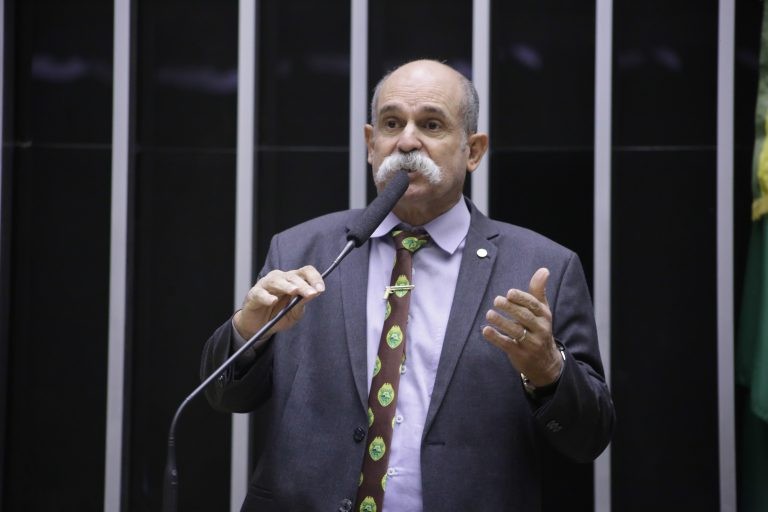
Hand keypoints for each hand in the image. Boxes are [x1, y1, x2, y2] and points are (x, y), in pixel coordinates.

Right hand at [233, 266, 324, 339]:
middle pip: (292, 276)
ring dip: (286, 286)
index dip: (314, 278)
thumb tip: (314, 293)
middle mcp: (279, 278)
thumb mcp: (294, 312)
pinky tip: (272, 301)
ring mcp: (265, 285)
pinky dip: (266, 297)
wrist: (259, 326)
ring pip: (276, 280)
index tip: (320, 289)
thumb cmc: (278, 315)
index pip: (305, 272)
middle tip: (311, 294)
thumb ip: (302, 303)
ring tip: (294, 291)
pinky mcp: (254, 294)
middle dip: (303, 285)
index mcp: (292, 280)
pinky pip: (260, 293)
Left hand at [482, 267, 562, 385]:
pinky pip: (507, 345)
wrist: (546, 362)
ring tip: (489, 314)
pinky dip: (496, 338)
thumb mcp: (542, 311)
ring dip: (502, 322)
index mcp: (544, 316)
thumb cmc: (540, 329)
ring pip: (516, 331)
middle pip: (525, 317)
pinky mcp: (520, 354)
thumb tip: (544, 270)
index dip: (522, 299)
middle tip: (497, 300)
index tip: (510, 292)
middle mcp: (540, 329)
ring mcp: (530, 343)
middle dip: (511, 309)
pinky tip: (486, 331)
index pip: (534, 305)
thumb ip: (538, 291)